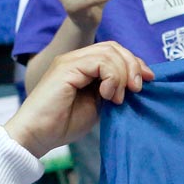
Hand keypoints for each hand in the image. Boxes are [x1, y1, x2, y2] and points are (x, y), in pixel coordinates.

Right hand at [4, 42, 152, 157]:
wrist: (36, 136)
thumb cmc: (62, 125)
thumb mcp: (97, 107)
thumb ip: (112, 91)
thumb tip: (135, 85)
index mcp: (83, 67)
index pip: (114, 52)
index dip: (134, 63)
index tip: (147, 81)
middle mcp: (76, 59)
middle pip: (114, 47)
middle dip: (133, 66)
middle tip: (137, 89)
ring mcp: (70, 61)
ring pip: (109, 52)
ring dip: (122, 74)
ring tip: (117, 98)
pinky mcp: (66, 67)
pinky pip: (99, 61)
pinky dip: (111, 77)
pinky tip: (107, 95)